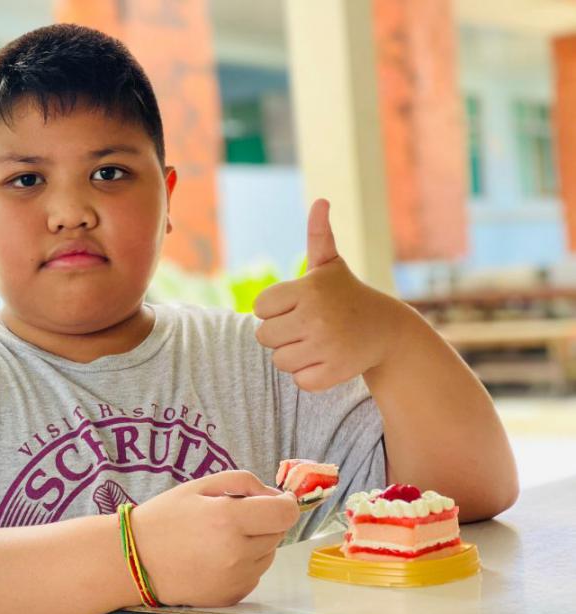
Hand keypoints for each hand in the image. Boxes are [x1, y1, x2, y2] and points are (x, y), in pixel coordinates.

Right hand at [129, 470, 299, 606]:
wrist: (134, 560)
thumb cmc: (165, 517)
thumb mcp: (200, 486)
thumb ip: (243, 482)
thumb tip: (274, 495)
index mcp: (229, 519)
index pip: (284, 514)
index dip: (285, 503)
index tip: (277, 499)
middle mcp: (237, 553)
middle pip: (278, 533)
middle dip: (264, 520)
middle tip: (235, 516)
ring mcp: (235, 579)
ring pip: (268, 555)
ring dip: (256, 543)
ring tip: (222, 538)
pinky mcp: (231, 597)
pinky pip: (254, 575)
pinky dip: (244, 564)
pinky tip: (217, 557)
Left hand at [253, 198, 402, 391]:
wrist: (386, 330)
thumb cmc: (346, 295)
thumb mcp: (330, 265)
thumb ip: (318, 235)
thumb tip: (320, 201)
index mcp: (308, 289)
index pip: (259, 308)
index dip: (275, 309)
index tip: (298, 306)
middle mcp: (316, 317)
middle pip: (263, 337)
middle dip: (281, 334)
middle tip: (307, 326)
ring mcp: (326, 346)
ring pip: (279, 361)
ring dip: (294, 355)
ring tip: (317, 342)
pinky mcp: (334, 373)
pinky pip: (299, 380)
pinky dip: (310, 374)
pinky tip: (328, 359)